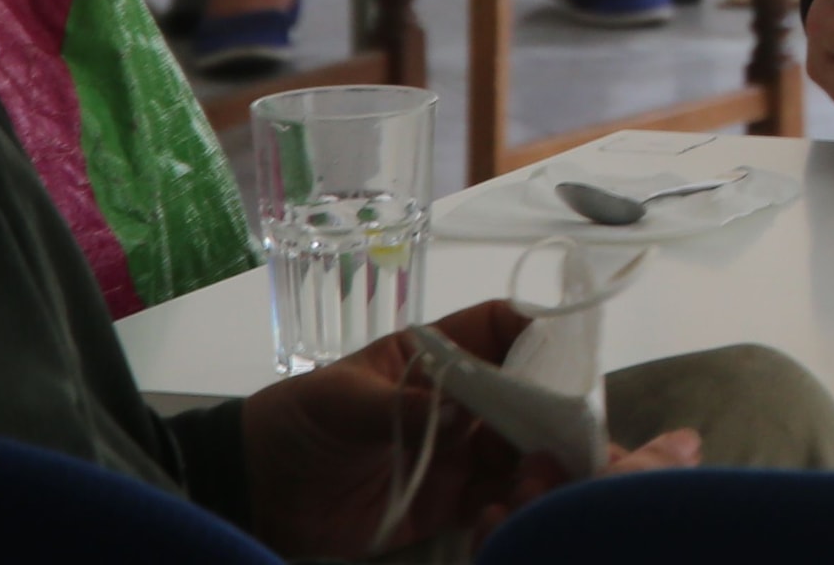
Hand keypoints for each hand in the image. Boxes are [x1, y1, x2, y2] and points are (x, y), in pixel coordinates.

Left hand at [242, 300, 703, 555]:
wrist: (259, 491)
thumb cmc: (300, 421)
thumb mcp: (344, 398)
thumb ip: (404, 401)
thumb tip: (461, 408)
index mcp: (437, 355)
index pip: (504, 328)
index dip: (539, 331)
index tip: (568, 352)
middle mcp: (461, 400)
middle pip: (528, 392)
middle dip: (555, 406)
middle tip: (574, 428)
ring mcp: (460, 451)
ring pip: (522, 447)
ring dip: (543, 457)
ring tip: (551, 472)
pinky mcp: (450, 502)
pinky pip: (498, 498)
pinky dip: (517, 502)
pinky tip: (524, 504)